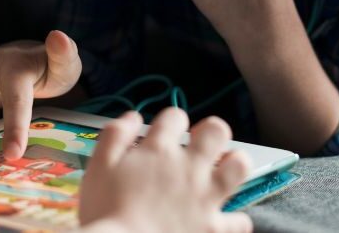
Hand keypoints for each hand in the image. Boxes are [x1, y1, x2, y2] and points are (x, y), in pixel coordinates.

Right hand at [80, 108, 252, 232]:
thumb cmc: (104, 210)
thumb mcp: (98, 165)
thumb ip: (115, 134)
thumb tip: (133, 116)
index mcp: (159, 148)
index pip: (175, 117)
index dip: (171, 122)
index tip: (164, 134)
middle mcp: (188, 167)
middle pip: (216, 131)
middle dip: (211, 132)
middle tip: (200, 146)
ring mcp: (205, 196)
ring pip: (239, 166)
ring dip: (234, 165)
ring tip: (224, 172)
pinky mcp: (213, 228)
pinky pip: (239, 221)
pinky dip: (235, 221)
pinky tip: (224, 221)